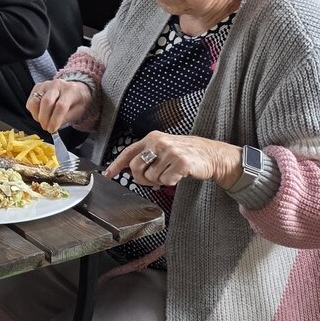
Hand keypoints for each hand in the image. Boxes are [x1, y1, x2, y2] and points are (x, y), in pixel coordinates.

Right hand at [27, 79, 92, 132]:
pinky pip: (30, 102)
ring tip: (43, 121)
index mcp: (70, 90)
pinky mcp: (36, 88)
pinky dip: (34, 112)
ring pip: (35, 101)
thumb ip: (64, 119)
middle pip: (46, 101)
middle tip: (46, 128)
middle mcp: (56, 84)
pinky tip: (41, 115)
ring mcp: (45, 85)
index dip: (55, 119)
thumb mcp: (77, 112)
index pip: (61, 105)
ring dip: (37, 115)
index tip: (52, 129)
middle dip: (44, 118)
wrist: (74, 90)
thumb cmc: (76, 102)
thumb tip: (52, 127)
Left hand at [106, 133, 239, 189]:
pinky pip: (166, 181)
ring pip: (151, 177)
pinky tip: (179, 175)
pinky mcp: (181, 162)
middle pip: (136, 168)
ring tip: (170, 172)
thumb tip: (128, 169)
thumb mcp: (164, 148)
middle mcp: (159, 142)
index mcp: (152, 138)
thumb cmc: (186, 153)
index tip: (108, 174)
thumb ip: (147, 155)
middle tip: (153, 180)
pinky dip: (171, 182)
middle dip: (142, 178)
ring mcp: (170, 151)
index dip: (116, 165)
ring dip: (159, 180)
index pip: (128, 152)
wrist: (211, 154)